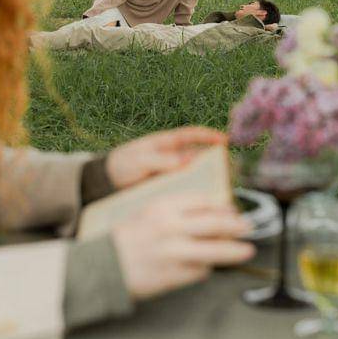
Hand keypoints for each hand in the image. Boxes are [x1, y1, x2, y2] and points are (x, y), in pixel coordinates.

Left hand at [106, 126, 226, 189]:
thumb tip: (189, 159)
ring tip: (223, 189)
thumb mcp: (140, 161)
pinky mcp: (169, 189)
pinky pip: (187, 190)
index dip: (209, 136)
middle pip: (200, 156)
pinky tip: (205, 203)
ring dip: (209, 180)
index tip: (225, 140)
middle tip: (231, 169)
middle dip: (217, 161)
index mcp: (166, 143)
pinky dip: (197, 194)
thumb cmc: (122, 164)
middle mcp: (173, 157)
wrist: (106, 183)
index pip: (192, 135)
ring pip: (196, 174)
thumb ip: (162, 160)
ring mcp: (172, 173)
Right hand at [112, 194, 254, 299]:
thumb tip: (208, 215)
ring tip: (247, 250)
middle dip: (236, 226)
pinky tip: (208, 267)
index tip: (231, 210)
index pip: (203, 202)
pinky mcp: (174, 274)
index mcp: (163, 207)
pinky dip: (207, 268)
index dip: (222, 206)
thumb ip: (176, 212)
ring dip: (234, 251)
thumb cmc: (127, 238)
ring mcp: (174, 252)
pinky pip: (200, 271)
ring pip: (214, 249)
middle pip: (215, 223)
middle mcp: (171, 227)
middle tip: (247, 227)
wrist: (103, 264)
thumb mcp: (149, 213)